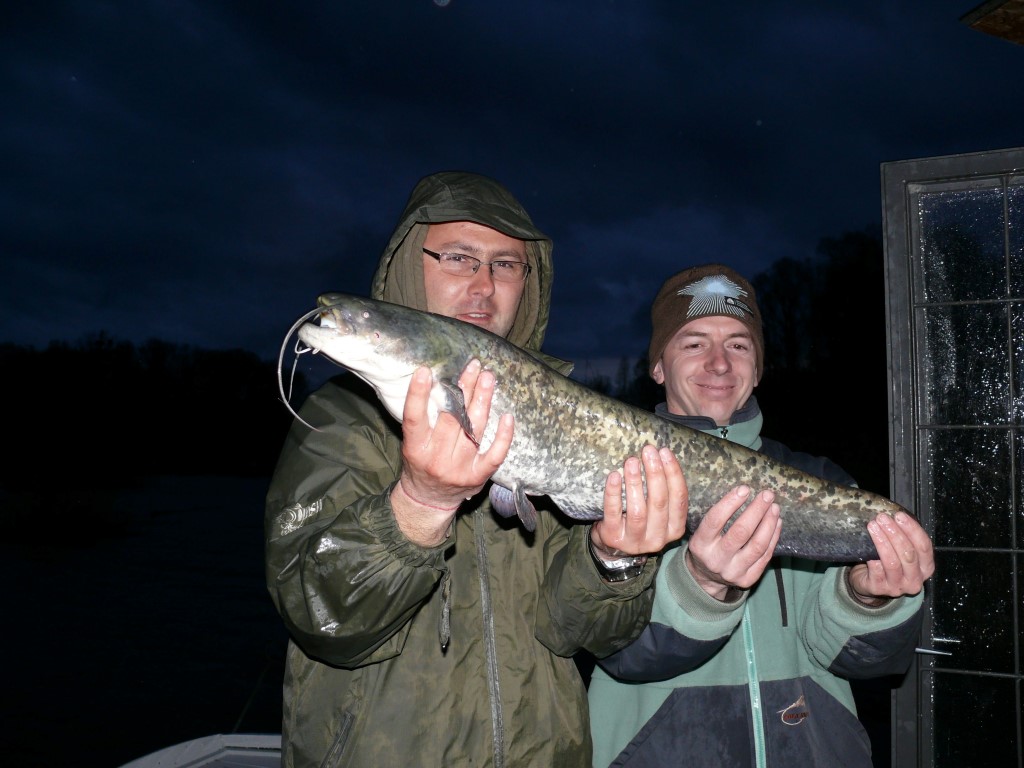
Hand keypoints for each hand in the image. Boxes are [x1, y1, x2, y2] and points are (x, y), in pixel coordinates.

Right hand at [392, 360, 513, 546]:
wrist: (428, 501)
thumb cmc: (420, 464)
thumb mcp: (412, 444)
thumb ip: (423, 420)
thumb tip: (439, 383)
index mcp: (415, 449)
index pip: (414, 418)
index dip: (418, 394)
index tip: (425, 371)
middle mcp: (436, 459)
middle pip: (452, 419)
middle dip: (464, 389)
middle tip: (473, 366)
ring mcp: (458, 469)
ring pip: (474, 430)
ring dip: (483, 401)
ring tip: (488, 378)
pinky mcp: (477, 477)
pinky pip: (494, 454)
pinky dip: (503, 436)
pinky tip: (507, 416)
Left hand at [590, 445, 687, 558]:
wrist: (612, 546)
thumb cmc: (636, 520)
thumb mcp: (656, 512)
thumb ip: (662, 492)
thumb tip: (659, 456)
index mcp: (674, 528)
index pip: (679, 498)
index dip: (673, 473)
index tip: (665, 452)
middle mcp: (658, 538)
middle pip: (660, 502)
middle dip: (655, 473)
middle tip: (648, 451)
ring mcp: (635, 540)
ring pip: (638, 510)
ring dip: (635, 482)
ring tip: (632, 461)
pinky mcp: (614, 538)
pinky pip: (614, 512)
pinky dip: (614, 493)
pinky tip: (614, 476)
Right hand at [685, 486, 780, 600]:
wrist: (706, 578)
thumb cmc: (707, 546)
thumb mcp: (702, 532)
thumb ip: (718, 517)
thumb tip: (743, 493)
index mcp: (700, 544)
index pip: (715, 520)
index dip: (730, 502)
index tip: (744, 488)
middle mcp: (716, 560)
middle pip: (741, 532)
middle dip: (756, 510)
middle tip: (767, 494)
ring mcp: (733, 572)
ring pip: (757, 546)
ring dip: (769, 523)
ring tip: (774, 507)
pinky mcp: (747, 579)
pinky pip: (765, 556)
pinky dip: (773, 537)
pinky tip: (776, 522)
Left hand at [846, 511, 933, 604]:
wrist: (868, 583)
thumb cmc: (887, 562)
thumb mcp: (901, 552)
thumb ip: (904, 538)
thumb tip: (894, 514)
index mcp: (925, 567)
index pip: (924, 547)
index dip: (912, 529)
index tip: (899, 515)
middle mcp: (915, 579)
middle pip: (908, 554)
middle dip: (895, 533)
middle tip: (882, 518)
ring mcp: (897, 586)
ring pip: (892, 561)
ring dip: (882, 541)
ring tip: (872, 526)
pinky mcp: (879, 588)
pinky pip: (876, 569)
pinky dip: (871, 555)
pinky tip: (865, 544)